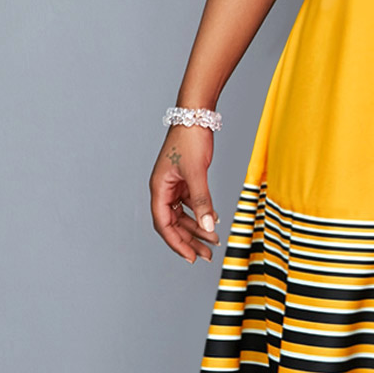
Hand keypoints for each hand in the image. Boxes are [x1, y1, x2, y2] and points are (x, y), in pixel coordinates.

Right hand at [150, 124, 219, 264]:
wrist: (196, 115)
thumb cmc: (190, 138)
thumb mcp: (197, 173)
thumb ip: (202, 201)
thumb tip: (208, 226)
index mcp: (159, 188)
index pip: (163, 224)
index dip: (176, 242)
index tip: (190, 257)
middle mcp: (164, 189)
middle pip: (173, 223)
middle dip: (189, 240)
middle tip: (205, 255)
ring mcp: (175, 185)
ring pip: (183, 215)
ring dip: (197, 228)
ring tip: (213, 242)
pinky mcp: (186, 179)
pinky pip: (192, 203)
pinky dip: (202, 213)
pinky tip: (214, 220)